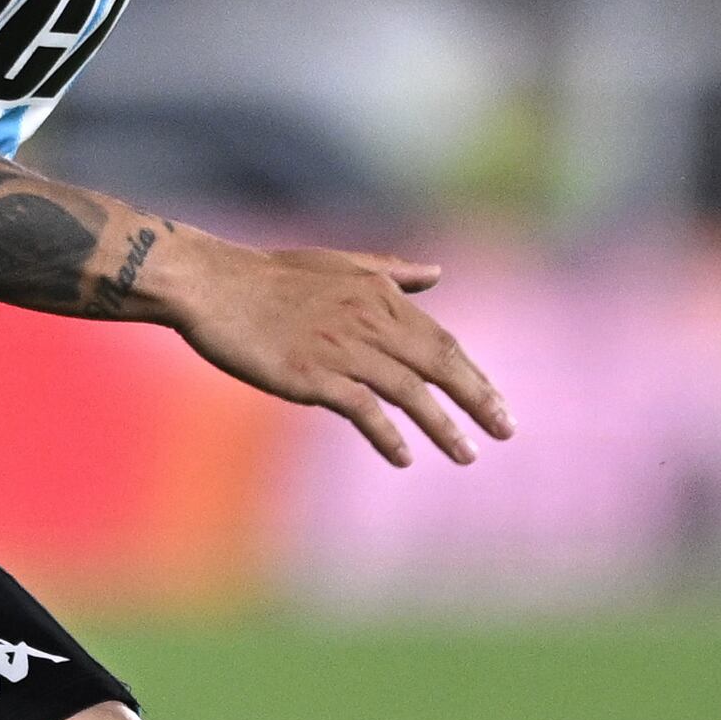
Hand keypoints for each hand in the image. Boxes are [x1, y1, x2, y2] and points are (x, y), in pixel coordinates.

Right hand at [144, 229, 513, 467]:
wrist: (213, 286)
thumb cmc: (271, 276)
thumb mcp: (341, 264)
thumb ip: (393, 272)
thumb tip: (437, 273)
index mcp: (381, 294)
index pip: (443, 341)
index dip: (474, 375)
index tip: (498, 404)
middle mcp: (370, 319)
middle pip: (439, 364)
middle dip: (478, 399)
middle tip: (507, 430)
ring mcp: (343, 348)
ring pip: (409, 391)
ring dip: (442, 425)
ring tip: (467, 454)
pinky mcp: (313, 374)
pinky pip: (363, 408)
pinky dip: (387, 433)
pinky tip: (404, 456)